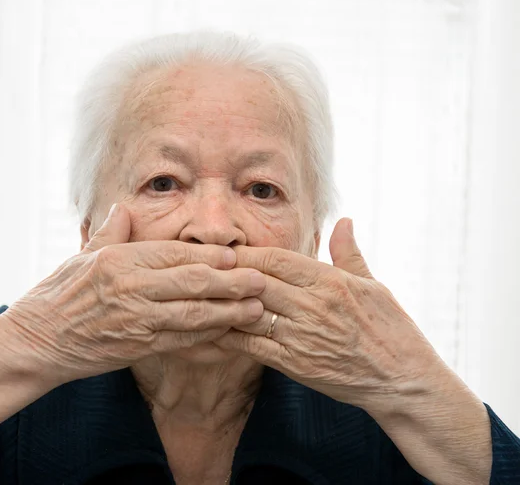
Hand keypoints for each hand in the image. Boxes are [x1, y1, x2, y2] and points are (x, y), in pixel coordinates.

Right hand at [4, 203, 265, 386]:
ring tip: (255, 310)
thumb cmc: (59, 293)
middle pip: (189, 284)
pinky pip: (178, 343)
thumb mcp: (83, 255)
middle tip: (259, 281)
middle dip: (229, 283)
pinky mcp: (136, 348)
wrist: (36, 341)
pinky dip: (206, 341)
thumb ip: (111, 232)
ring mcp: (135, 320)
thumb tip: (125, 205)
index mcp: (119, 261)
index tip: (235, 256)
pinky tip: (229, 338)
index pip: (172, 254)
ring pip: (190, 316)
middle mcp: (130, 289)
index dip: (207, 256)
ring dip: (227, 313)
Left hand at [214, 218, 441, 411]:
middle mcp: (312, 306)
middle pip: (257, 282)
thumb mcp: (373, 285)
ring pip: (249, 314)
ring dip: (224, 304)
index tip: (227, 248)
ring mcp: (301, 337)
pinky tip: (211, 329)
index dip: (248, 252)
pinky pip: (252, 347)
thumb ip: (349, 253)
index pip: (277, 259)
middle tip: (202, 266)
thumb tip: (343, 221)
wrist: (402, 380)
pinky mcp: (294, 365)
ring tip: (199, 295)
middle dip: (228, 273)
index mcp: (330, 282)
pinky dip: (229, 337)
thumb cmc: (391, 329)